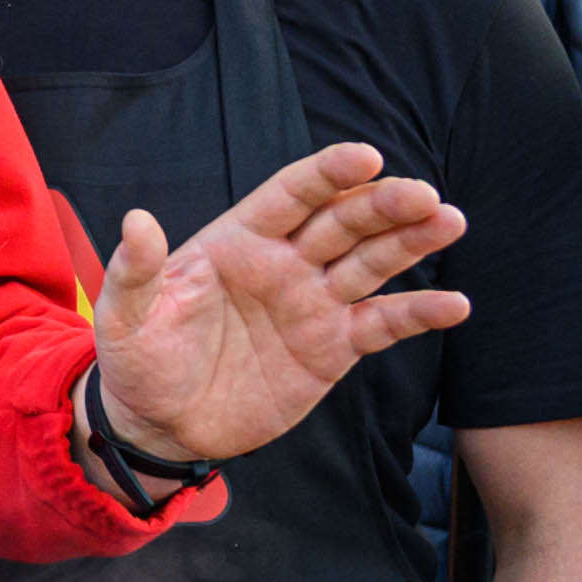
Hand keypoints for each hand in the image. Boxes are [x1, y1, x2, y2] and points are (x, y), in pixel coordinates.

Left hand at [92, 142, 472, 466]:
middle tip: (424, 196)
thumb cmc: (140, 361)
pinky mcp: (333, 347)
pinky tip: (455, 305)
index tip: (367, 155)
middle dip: (384, 205)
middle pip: (345, 221)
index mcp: (240, 239)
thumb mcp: (127, 318)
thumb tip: (136, 220)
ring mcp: (314, 302)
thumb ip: (137, 271)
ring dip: (412, 242)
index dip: (329, 173)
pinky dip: (419, 314)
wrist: (162, 425)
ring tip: (450, 222)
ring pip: (373, 261)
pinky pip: (383, 324)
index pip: (292, 194)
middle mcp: (286, 261)